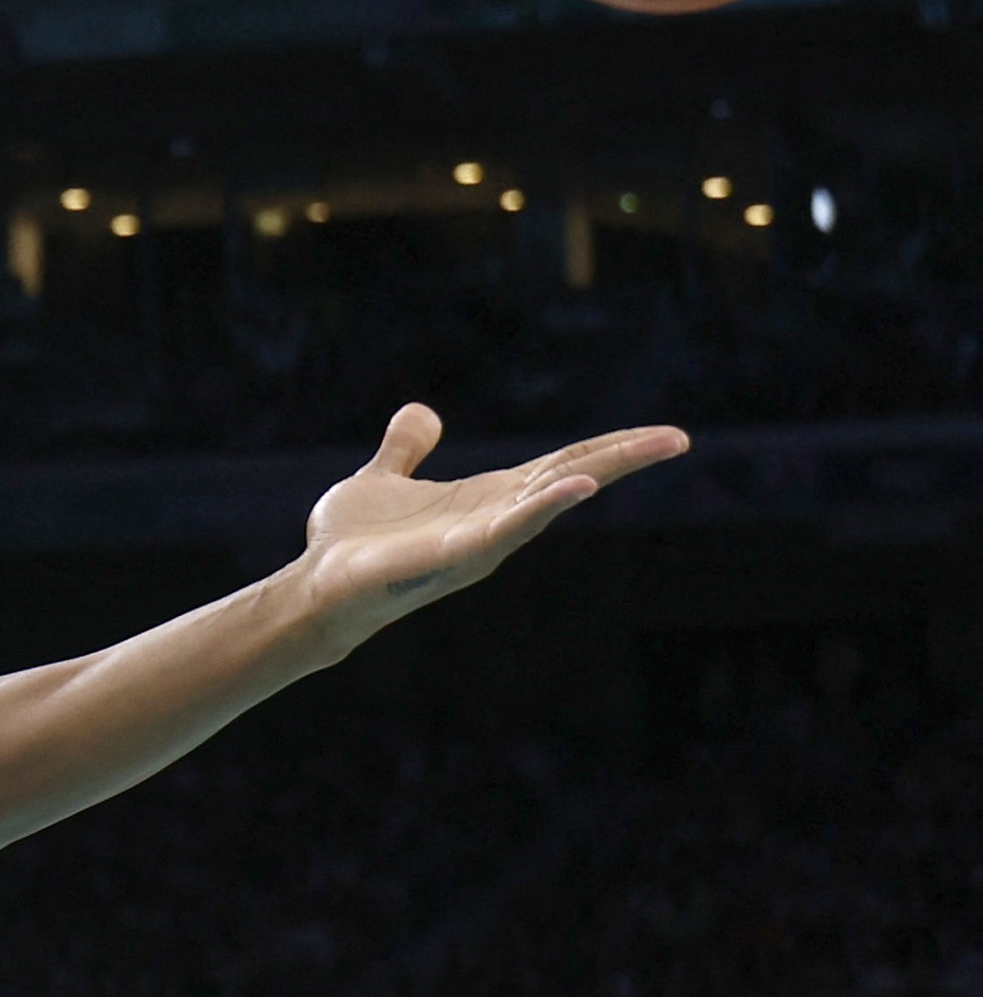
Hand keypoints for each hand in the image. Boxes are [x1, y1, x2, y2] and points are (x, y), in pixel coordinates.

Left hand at [297, 404, 685, 641]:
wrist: (318, 584)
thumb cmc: (353, 542)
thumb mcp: (380, 478)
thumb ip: (405, 449)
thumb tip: (423, 412)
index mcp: (486, 496)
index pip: (561, 464)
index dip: (608, 447)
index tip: (665, 435)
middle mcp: (495, 518)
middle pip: (571, 477)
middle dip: (623, 457)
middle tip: (679, 438)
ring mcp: (480, 540)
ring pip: (549, 500)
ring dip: (596, 473)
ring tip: (647, 448)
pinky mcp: (453, 556)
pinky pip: (505, 530)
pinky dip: (540, 509)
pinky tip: (575, 488)